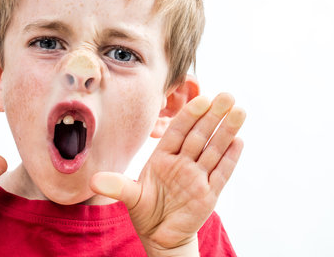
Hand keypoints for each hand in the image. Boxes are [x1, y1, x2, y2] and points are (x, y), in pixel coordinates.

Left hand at [91, 93, 244, 255]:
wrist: (160, 237)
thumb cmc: (146, 211)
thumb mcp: (130, 197)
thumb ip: (116, 186)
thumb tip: (94, 181)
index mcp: (163, 157)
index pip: (177, 131)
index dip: (188, 115)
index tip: (200, 99)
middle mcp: (182, 162)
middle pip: (199, 135)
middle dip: (213, 116)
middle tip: (227, 96)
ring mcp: (197, 176)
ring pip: (214, 150)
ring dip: (226, 131)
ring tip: (239, 111)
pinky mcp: (209, 193)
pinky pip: (221, 173)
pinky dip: (230, 158)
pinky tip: (239, 140)